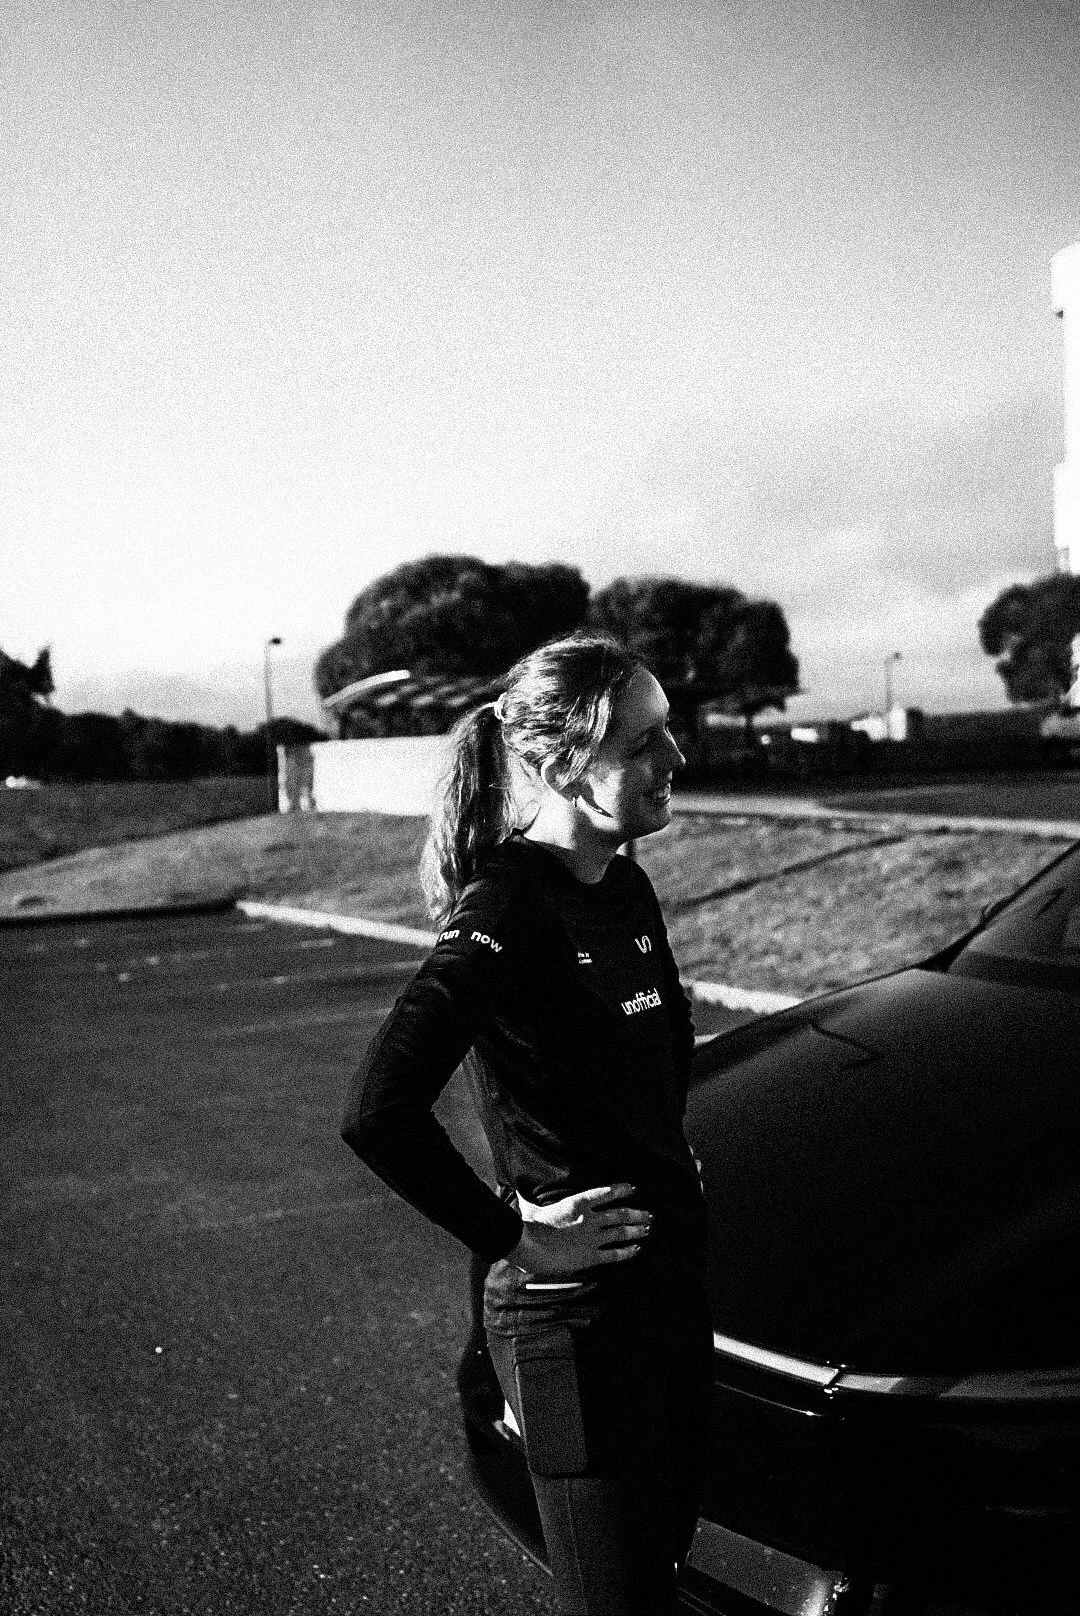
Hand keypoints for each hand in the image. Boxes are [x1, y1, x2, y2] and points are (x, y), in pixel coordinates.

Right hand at [507, 1182, 651, 1276]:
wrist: (530, 1248)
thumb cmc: (528, 1227)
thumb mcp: (531, 1208)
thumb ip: (529, 1199)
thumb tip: (517, 1190)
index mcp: (577, 1204)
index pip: (606, 1192)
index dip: (622, 1189)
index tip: (634, 1188)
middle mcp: (589, 1219)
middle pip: (621, 1214)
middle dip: (637, 1214)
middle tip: (649, 1215)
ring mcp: (592, 1238)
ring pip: (621, 1232)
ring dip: (636, 1230)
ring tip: (647, 1229)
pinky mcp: (590, 1256)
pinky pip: (614, 1254)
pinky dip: (627, 1251)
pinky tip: (636, 1249)